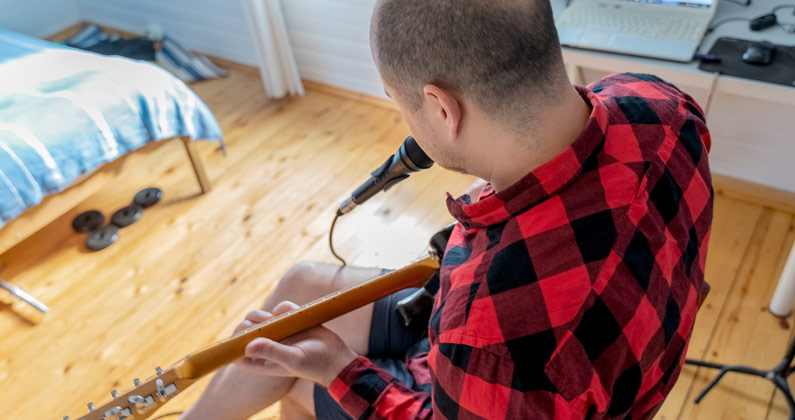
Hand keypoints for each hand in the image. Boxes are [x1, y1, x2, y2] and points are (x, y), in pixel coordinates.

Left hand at [232, 301, 357, 387]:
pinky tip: (293, 314)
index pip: (237, 354)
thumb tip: (248, 346)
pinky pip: (279, 309)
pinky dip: (284, 308)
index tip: (245, 334)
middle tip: (265, 322)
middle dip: (249, 323)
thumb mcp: (293, 359)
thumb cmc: (315, 363)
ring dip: (263, 314)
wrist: (337, 355)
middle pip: (244, 331)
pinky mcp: (289, 321)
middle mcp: (267, 347)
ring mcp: (277, 333)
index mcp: (262, 362)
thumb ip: (272, 352)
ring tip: (275, 318)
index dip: (234, 343)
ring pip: (258, 317)